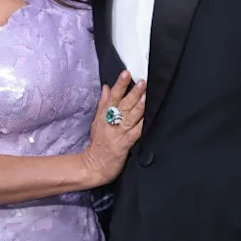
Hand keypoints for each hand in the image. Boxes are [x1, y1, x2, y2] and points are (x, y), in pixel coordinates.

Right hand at [80, 70, 145, 187]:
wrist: (93, 167)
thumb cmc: (97, 144)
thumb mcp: (96, 122)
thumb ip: (103, 104)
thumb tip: (107, 87)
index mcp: (103, 116)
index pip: (112, 97)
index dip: (120, 85)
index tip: (126, 73)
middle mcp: (110, 123)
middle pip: (122, 105)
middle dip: (132, 92)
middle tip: (142, 82)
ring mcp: (117, 134)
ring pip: (129, 117)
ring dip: (138, 106)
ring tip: (145, 95)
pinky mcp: (123, 145)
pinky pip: (134, 133)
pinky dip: (141, 125)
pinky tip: (147, 119)